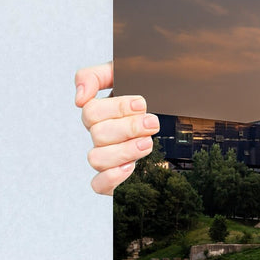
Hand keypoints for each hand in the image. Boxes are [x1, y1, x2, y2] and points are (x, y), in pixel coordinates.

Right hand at [75, 62, 157, 195]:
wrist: (180, 116)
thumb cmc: (151, 92)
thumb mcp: (126, 73)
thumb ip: (95, 76)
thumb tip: (79, 98)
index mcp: (102, 112)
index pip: (91, 112)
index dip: (116, 108)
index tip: (142, 103)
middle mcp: (102, 135)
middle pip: (98, 134)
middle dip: (128, 128)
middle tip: (152, 123)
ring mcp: (108, 156)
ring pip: (96, 159)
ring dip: (124, 150)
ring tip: (147, 143)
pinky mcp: (116, 177)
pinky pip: (98, 185)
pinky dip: (111, 178)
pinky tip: (131, 167)